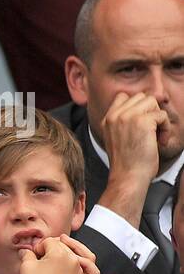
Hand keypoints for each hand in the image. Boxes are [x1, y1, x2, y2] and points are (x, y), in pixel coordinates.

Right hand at [100, 92, 169, 223]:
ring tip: (156, 135)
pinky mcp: (142, 122)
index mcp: (107, 119)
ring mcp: (127, 117)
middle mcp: (114, 115)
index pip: (124, 96)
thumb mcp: (119, 137)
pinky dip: (166, 128)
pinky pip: (161, 115)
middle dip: (150, 111)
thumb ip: (127, 120)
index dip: (138, 107)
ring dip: (158, 118)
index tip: (142, 125)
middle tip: (150, 131)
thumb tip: (154, 98)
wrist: (127, 177)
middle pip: (141, 97)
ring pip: (152, 102)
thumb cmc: (127, 162)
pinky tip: (160, 141)